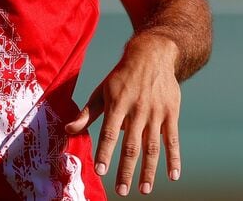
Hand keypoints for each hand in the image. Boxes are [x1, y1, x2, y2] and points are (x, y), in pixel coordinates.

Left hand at [65, 34, 181, 195]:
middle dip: (126, 170)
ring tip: (144, 190)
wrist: (152, 55)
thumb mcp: (102, 91)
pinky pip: (173, 139)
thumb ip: (87, 113)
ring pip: (152, 146)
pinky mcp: (171, 113)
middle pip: (131, 145)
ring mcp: (155, 112)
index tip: (101, 171)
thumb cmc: (121, 77)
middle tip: (122, 191)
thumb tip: (68, 130)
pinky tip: (173, 175)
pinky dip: (174, 158)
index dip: (105, 152)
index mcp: (117, 104)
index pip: (109, 132)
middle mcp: (137, 110)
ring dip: (149, 170)